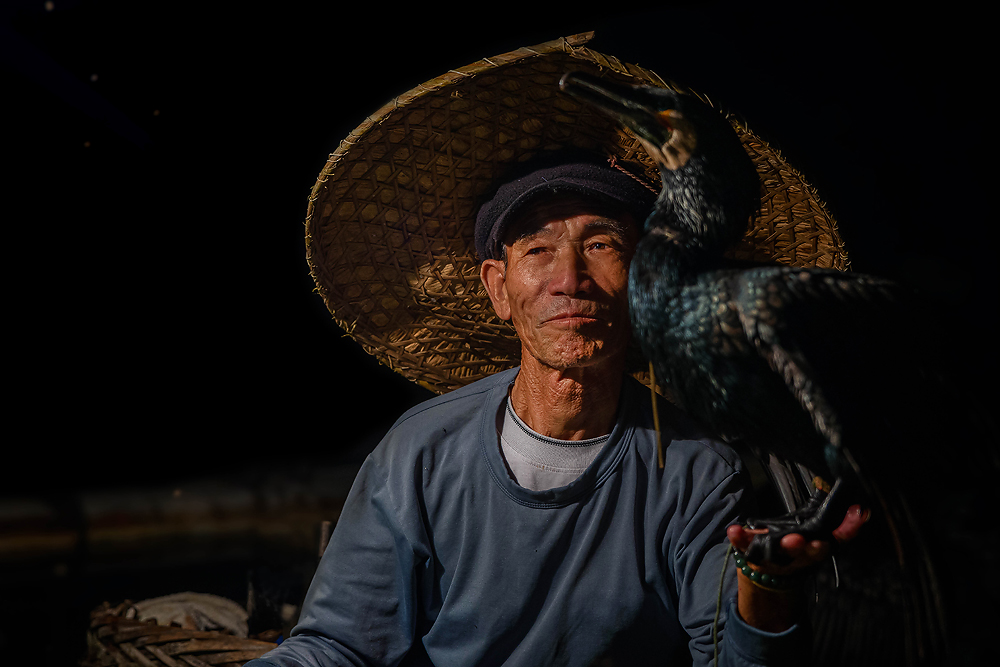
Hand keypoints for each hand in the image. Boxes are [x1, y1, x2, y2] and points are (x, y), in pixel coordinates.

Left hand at [726, 504, 869, 631]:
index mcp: (816, 549)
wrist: (769, 572)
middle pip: (806, 552)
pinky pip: (744, 546)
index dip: (847, 530)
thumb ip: (837, 525)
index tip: (855, 514)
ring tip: (776, 537)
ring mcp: (774, 557)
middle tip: (803, 539)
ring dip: (779, 545)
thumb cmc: (797, 547)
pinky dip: (740, 539)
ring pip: (778, 553)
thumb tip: (858, 507)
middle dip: (807, 546)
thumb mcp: (818, 536)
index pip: (835, 540)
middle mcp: (798, 557)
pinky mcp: (752, 554)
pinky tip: (734, 530)